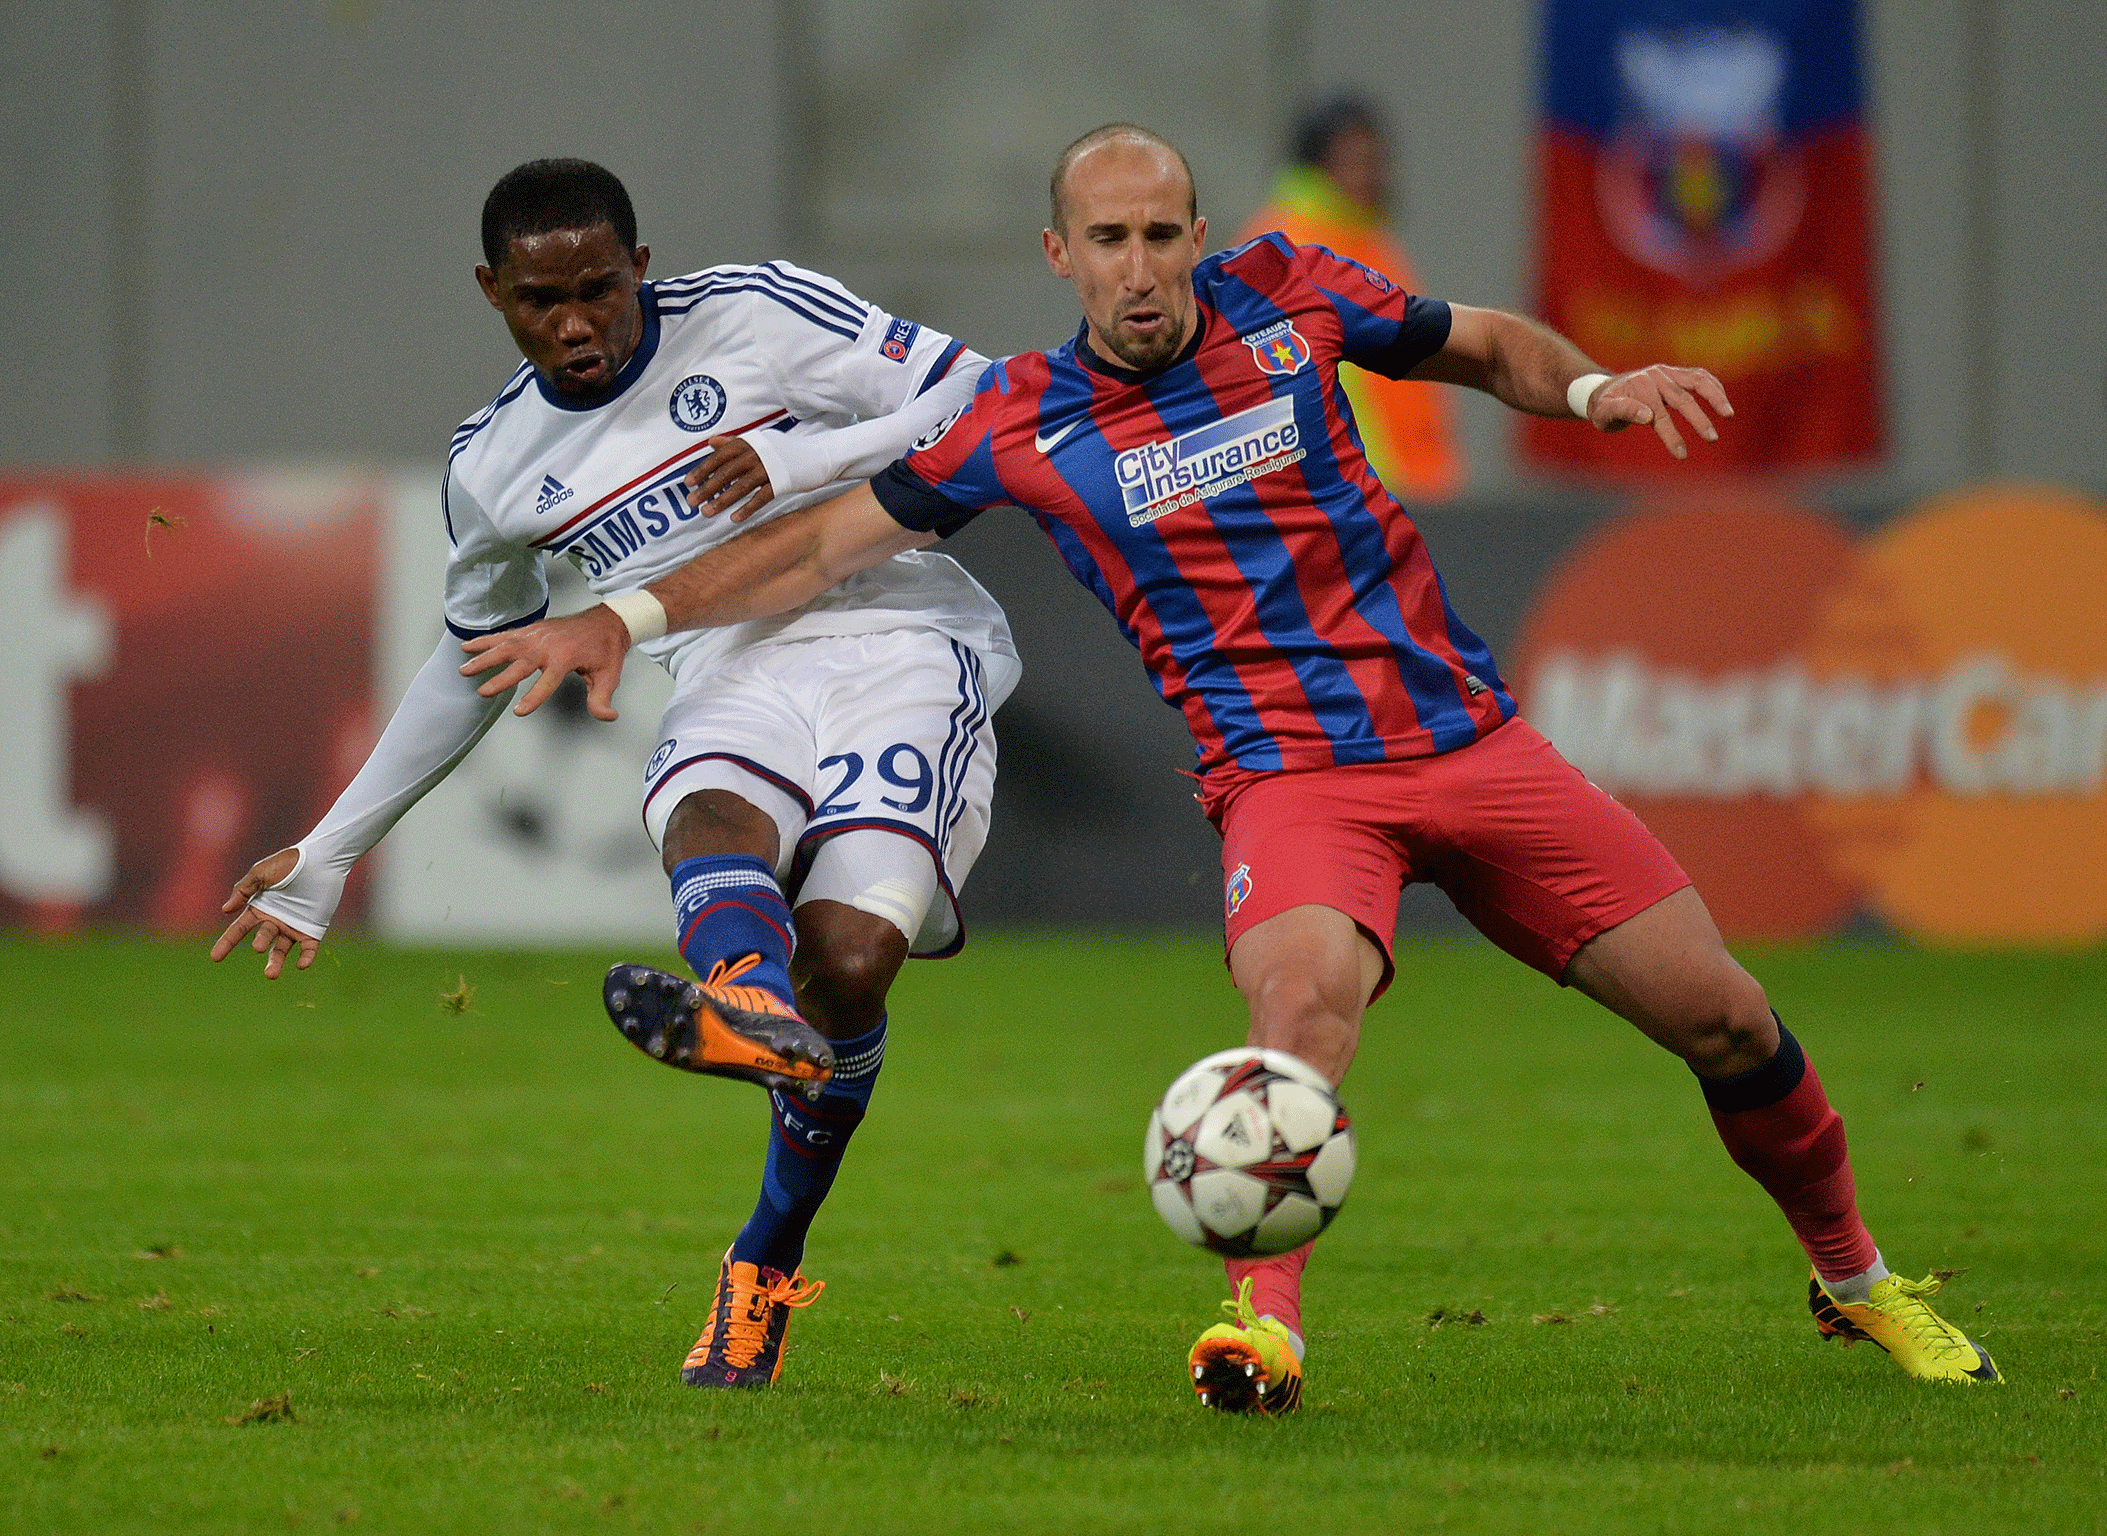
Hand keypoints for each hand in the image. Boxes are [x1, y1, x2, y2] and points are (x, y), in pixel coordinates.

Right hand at [210, 849, 318, 978]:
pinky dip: (306, 958)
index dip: (226, 943)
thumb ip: (243, 890)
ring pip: (282, 950)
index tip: (215, 957)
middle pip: (262, 939)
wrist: (320, 859)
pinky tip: (301, 965)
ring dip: (276, 962)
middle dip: (260, 943)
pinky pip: (309, 948)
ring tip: (270, 975)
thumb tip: (225, 910)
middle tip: (259, 947)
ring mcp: (294, 926)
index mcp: (259, 908)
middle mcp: (275, 921)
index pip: (239, 929)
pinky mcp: (313, 929)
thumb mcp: (261, 873)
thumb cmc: (289, 863)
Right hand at [459, 604, 629, 719]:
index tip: (518, 711)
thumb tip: (608, 717)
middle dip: (500, 679)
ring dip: (484, 657)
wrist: (607, 621)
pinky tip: (467, 646)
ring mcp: (537, 636)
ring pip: (505, 647)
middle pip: (519, 664)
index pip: (546, 682)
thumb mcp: (609, 677)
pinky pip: (504, 635)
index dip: (533, 697)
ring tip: (464, 669)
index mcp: (565, 658)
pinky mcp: (531, 629)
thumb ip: (602, 699)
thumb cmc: (606, 650)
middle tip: (482, 692)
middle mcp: (547, 646)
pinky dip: (485, 640)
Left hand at [683, 434, 774, 520]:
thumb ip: (733, 442)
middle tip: (692, 502)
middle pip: (726, 473)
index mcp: (748, 443)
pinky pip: (760, 498)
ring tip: (707, 512)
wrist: (814, 455)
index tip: (688, 483)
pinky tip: (734, 518)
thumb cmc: (783, 450)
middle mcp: (756, 454)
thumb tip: (711, 441)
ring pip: (740, 487)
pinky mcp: (781, 483)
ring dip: (722, 501)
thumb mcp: (758, 441)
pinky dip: (747, 509)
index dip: (702, 469)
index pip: (719, 457)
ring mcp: (769, 469)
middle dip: (707, 488)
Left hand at [1588, 365, 1732, 459]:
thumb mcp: (1604, 413)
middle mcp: (1655, 376)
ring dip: (1715, 397)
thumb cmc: (1605, 407)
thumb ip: (1622, 411)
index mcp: (1638, 387)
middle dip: (1698, 420)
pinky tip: (1724, 403)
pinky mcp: (1675, 372)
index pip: (1659, 415)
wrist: (1605, 390)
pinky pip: (1699, 376)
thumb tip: (1647, 415)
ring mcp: (1667, 371)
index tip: (1681, 454)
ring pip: (1697, 381)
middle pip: (1681, 399)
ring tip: (1729, 415)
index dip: (1671, 435)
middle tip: (1712, 439)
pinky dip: (1714, 387)